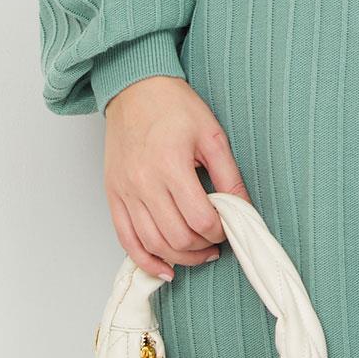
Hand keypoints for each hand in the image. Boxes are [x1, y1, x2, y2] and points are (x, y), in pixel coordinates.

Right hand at [103, 75, 253, 280]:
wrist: (134, 89)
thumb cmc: (174, 106)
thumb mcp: (212, 135)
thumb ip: (228, 175)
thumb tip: (245, 208)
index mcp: (170, 165)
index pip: (200, 219)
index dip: (219, 231)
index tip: (228, 227)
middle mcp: (143, 183)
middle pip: (176, 238)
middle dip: (202, 247)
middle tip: (217, 241)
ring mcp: (125, 192)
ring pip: (152, 243)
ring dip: (179, 258)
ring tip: (199, 253)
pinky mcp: (113, 195)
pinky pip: (125, 239)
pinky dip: (144, 259)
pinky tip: (163, 268)